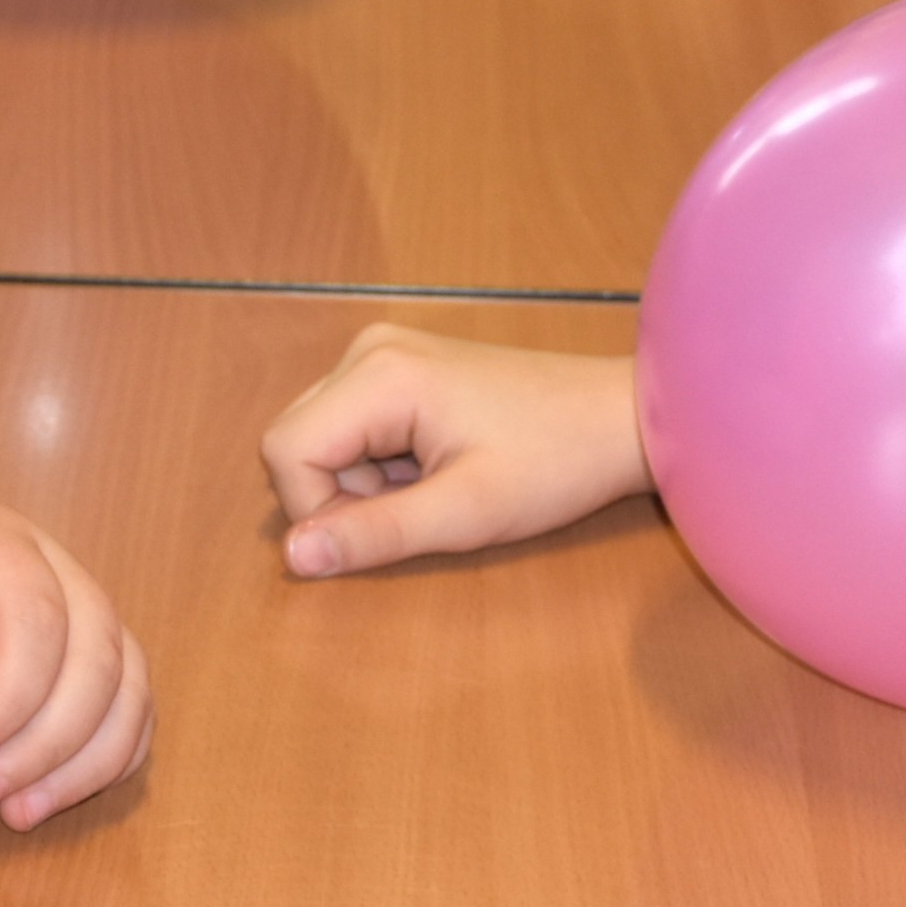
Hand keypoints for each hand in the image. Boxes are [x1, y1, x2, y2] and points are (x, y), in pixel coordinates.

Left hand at [0, 466, 152, 827]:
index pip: (35, 619)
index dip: (7, 702)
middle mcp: (44, 566)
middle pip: (96, 654)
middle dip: (47, 743)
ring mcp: (66, 603)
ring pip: (124, 681)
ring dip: (84, 759)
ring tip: (16, 811)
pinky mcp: (67, 646)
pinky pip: (121, 700)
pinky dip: (101, 754)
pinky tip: (49, 795)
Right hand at [260, 327, 647, 576]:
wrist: (620, 417)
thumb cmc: (554, 463)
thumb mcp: (466, 514)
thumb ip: (375, 534)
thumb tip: (292, 557)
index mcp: (379, 374)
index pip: (286, 451)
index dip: (316, 510)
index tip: (386, 531)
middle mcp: (368, 350)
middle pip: (296, 439)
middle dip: (339, 494)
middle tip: (418, 509)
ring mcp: (383, 351)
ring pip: (321, 436)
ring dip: (361, 482)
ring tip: (435, 487)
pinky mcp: (400, 364)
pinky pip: (351, 424)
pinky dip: (378, 462)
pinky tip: (436, 467)